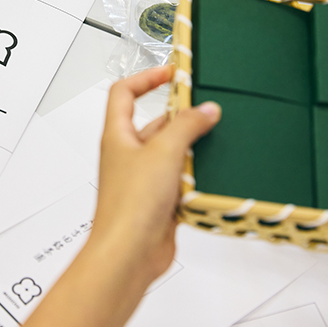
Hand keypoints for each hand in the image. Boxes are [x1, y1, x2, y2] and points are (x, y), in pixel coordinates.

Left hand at [92, 65, 220, 279]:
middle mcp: (127, 155)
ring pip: (170, 153)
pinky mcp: (158, 201)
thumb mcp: (164, 153)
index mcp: (117, 135)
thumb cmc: (129, 207)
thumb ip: (186, 126)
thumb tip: (204, 109)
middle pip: (153, 123)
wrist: (129, 254)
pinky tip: (208, 175)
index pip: (124, 93)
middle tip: (204, 108)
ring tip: (210, 141)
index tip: (171, 72)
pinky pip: (179, 180)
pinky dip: (193, 177)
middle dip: (179, 117)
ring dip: (189, 149)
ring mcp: (142, 179)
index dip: (146, 78)